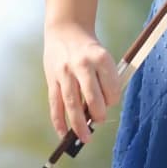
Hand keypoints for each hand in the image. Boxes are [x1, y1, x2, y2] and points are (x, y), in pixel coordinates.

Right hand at [43, 21, 120, 141]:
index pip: (112, 86)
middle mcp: (82, 65)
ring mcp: (65, 72)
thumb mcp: (103, 55)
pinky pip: (55, 104)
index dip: (114, 98)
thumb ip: (106, 78)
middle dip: (98, 113)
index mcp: (101, 57)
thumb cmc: (89, 48)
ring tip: (86, 137)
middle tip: (100, 120)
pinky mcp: (52, 79)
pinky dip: (59, 120)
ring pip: (72, 103)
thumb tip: (105, 107)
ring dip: (79, 124)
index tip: (112, 101)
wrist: (66, 30)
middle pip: (92, 96)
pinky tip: (63, 132)